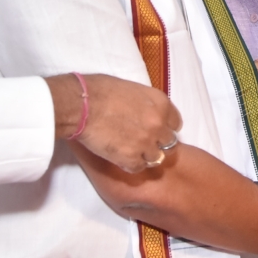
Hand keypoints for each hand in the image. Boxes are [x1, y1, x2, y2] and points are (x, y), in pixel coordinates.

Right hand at [46, 74, 181, 173]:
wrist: (82, 104)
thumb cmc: (101, 90)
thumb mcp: (133, 89)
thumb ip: (145, 103)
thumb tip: (143, 110)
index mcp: (161, 104)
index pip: (175, 123)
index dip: (164, 127)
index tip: (155, 129)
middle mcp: (158, 124)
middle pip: (169, 143)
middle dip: (157, 143)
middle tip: (143, 142)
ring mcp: (146, 143)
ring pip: (156, 158)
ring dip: (145, 155)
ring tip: (131, 151)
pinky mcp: (131, 158)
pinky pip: (138, 168)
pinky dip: (131, 165)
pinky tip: (121, 158)